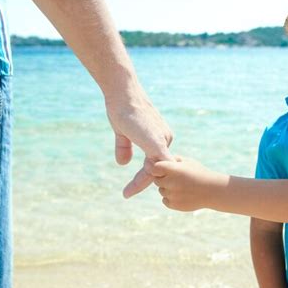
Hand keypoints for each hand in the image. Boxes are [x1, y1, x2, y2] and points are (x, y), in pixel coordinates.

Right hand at [105, 83, 174, 197]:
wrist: (122, 93)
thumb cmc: (122, 108)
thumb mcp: (124, 131)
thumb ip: (125, 147)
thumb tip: (123, 163)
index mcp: (159, 138)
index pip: (156, 164)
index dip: (144, 177)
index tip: (129, 189)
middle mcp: (165, 139)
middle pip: (158, 169)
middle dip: (144, 183)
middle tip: (127, 194)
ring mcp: (162, 140)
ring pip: (158, 169)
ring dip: (142, 182)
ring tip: (127, 193)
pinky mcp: (156, 142)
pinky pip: (160, 164)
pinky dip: (151, 175)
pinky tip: (137, 183)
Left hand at [150, 155, 225, 211]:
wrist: (212, 191)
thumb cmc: (200, 173)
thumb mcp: (188, 162)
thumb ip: (173, 160)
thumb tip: (161, 160)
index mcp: (172, 169)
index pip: (154, 168)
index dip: (157, 168)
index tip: (163, 170)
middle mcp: (170, 182)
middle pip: (157, 180)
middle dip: (163, 178)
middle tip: (176, 178)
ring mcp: (171, 194)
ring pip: (161, 190)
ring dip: (167, 188)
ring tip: (181, 187)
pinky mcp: (174, 205)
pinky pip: (165, 200)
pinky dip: (170, 198)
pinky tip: (181, 194)